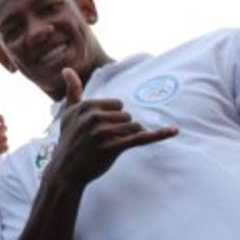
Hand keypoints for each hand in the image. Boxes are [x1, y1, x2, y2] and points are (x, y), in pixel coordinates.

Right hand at [48, 68, 176, 188]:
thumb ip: (72, 91)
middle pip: (127, 116)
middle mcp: (93, 118)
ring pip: (134, 127)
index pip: (118, 105)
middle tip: (101, 141)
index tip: (97, 128)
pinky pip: (141, 138)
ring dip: (127, 137)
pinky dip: (158, 134)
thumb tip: (67, 68)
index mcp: (86, 107)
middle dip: (120, 128)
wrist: (65, 171)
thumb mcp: (68, 114)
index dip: (112, 117)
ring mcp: (103, 133)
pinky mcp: (112, 148)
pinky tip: (174, 130)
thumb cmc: (69, 141)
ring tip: (108, 147)